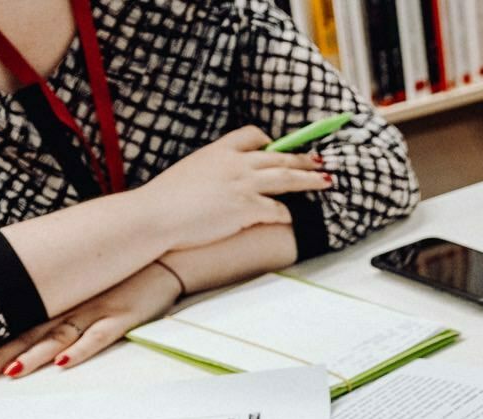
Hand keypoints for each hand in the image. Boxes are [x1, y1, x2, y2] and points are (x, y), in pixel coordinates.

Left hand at [0, 263, 181, 379]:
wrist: (163, 253)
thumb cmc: (125, 273)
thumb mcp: (90, 284)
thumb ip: (67, 298)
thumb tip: (43, 315)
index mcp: (61, 299)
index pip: (20, 322)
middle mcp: (72, 305)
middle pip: (31, 332)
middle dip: (3, 352)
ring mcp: (96, 310)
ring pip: (57, 336)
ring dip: (34, 355)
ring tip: (11, 372)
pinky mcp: (121, 316)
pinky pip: (97, 337)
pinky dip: (78, 350)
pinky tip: (61, 363)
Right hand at [133, 126, 330, 253]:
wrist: (156, 215)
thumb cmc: (165, 200)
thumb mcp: (190, 172)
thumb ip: (211, 171)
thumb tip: (219, 181)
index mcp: (219, 151)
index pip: (252, 135)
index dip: (268, 142)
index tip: (277, 147)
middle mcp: (235, 164)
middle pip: (278, 156)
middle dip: (302, 158)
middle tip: (321, 161)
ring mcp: (243, 185)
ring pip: (286, 177)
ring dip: (309, 179)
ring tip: (326, 181)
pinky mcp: (247, 209)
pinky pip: (277, 209)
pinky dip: (286, 214)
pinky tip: (290, 218)